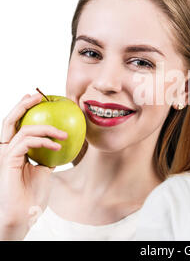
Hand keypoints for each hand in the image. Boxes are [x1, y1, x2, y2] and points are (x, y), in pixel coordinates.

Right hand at [0, 93, 67, 239]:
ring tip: (63, 134)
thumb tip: (60, 143)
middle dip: (24, 105)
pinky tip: (57, 145)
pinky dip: (44, 141)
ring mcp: (5, 155)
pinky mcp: (9, 161)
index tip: (38, 99)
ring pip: (23, 130)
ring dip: (46, 128)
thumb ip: (46, 155)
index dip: (23, 109)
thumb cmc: (34, 194)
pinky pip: (26, 142)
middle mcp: (6, 150)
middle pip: (10, 120)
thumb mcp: (44, 169)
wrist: (26, 213)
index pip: (16, 125)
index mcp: (13, 150)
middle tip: (39, 96)